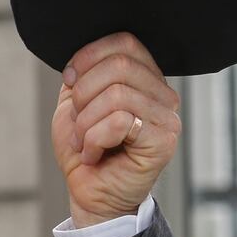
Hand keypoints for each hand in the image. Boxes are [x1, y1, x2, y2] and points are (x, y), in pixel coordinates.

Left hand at [51, 32, 181, 226]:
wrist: (91, 194)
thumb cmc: (85, 150)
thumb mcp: (76, 104)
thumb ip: (82, 75)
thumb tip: (80, 57)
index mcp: (145, 79)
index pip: (124, 42)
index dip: (88, 56)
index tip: (69, 81)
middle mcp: (163, 94)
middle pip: (119, 65)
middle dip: (84, 93)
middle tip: (78, 121)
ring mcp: (167, 118)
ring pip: (117, 95)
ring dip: (86, 122)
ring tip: (85, 142)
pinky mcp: (163, 141)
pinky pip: (120, 122)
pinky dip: (94, 139)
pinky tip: (94, 154)